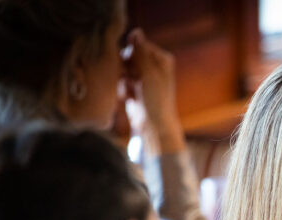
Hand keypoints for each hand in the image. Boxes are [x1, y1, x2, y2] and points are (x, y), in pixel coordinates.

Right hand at [121, 28, 184, 154]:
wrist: (152, 126)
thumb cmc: (156, 100)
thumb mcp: (149, 73)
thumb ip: (141, 52)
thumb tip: (136, 32)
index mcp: (162, 59)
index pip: (139, 44)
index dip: (132, 54)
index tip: (134, 69)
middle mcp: (153, 65)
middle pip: (128, 54)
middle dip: (125, 66)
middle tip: (130, 80)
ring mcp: (142, 75)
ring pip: (122, 66)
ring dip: (122, 77)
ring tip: (130, 90)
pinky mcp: (133, 86)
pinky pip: (119, 79)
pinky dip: (121, 86)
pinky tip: (127, 96)